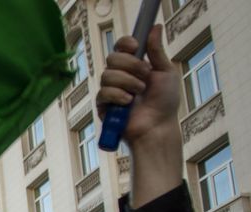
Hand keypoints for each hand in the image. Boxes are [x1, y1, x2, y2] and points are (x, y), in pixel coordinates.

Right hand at [96, 25, 179, 146]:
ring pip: (107, 75)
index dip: (125, 44)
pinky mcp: (103, 105)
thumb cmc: (165, 103)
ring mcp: (110, 90)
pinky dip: (118, 96)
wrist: (157, 126)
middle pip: (112, 58)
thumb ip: (157, 51)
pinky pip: (103, 92)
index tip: (135, 46)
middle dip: (130, 66)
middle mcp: (120, 75)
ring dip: (127, 82)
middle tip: (145, 76)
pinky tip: (128, 103)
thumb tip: (155, 27)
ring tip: (139, 93)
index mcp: (134, 65)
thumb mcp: (166, 72)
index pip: (120, 47)